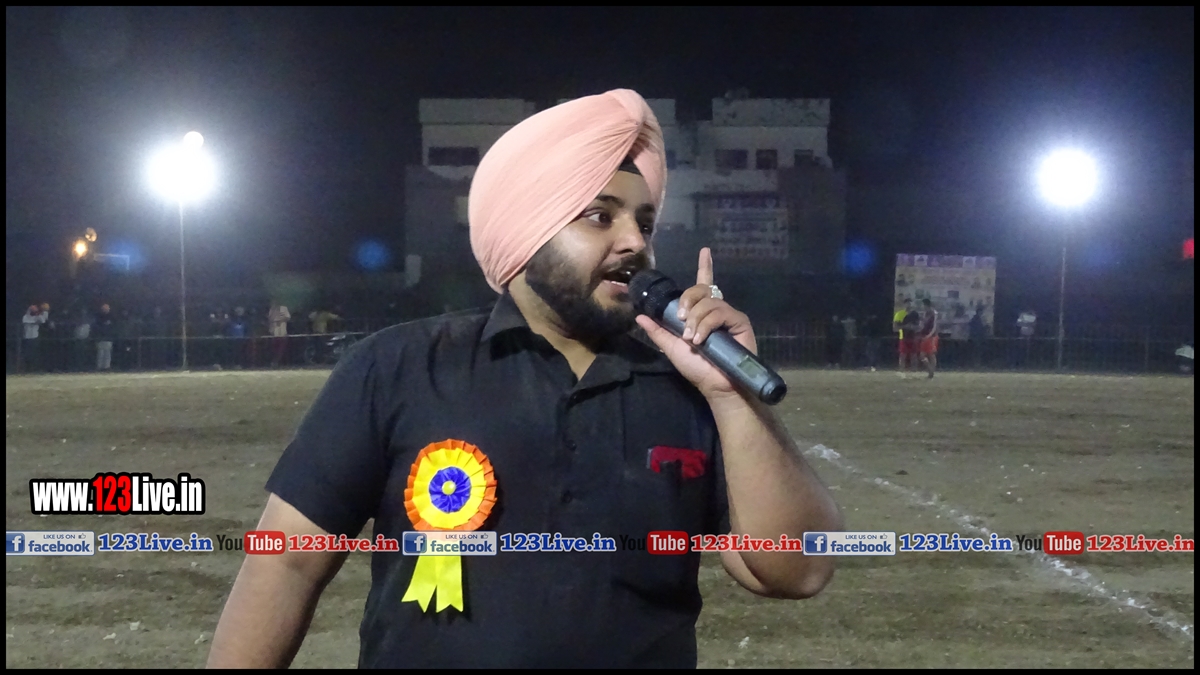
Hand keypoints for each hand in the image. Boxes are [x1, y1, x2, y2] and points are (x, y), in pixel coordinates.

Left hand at [635, 248, 756, 401]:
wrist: (716, 385)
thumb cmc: (697, 368)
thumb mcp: (672, 348)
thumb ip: (657, 332)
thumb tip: (639, 317)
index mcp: (702, 313)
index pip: (703, 284)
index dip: (705, 266)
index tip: (705, 251)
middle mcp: (716, 310)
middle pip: (700, 289)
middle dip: (686, 301)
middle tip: (680, 320)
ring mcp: (728, 315)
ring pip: (707, 301)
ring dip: (695, 319)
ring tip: (692, 339)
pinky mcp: (739, 321)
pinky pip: (719, 312)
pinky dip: (706, 325)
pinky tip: (701, 339)